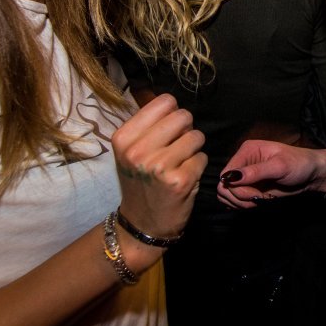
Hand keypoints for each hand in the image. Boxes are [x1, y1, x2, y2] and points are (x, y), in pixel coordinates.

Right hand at [110, 93, 204, 258]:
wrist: (142, 223)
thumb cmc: (141, 181)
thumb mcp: (131, 151)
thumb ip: (149, 125)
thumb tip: (174, 102)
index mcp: (123, 138)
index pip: (164, 102)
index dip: (172, 114)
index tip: (167, 131)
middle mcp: (138, 150)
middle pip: (183, 116)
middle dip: (186, 130)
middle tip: (176, 148)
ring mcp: (159, 166)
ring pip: (196, 136)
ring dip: (193, 149)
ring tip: (179, 163)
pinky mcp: (180, 180)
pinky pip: (203, 157)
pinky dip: (198, 166)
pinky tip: (185, 177)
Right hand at [217, 141, 325, 208]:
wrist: (314, 175)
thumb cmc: (300, 164)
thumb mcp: (280, 166)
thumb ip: (255, 172)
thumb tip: (230, 177)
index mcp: (247, 151)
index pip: (225, 174)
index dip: (236, 188)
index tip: (255, 194)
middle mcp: (243, 162)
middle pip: (224, 187)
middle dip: (239, 197)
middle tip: (258, 198)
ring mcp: (246, 177)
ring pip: (228, 196)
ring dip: (241, 203)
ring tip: (260, 200)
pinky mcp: (250, 188)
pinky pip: (236, 201)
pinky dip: (244, 205)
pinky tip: (259, 202)